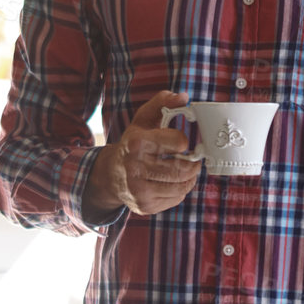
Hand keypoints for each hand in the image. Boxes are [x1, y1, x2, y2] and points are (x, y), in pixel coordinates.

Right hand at [83, 91, 203, 217]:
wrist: (110, 175)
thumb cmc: (132, 144)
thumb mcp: (142, 120)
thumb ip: (162, 103)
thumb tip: (184, 97)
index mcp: (137, 143)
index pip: (177, 142)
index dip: (183, 140)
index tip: (182, 142)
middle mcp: (135, 168)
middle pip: (182, 169)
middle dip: (193, 163)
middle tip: (193, 158)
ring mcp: (140, 190)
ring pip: (182, 186)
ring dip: (189, 177)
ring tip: (186, 169)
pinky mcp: (145, 206)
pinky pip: (177, 199)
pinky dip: (181, 189)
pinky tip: (173, 181)